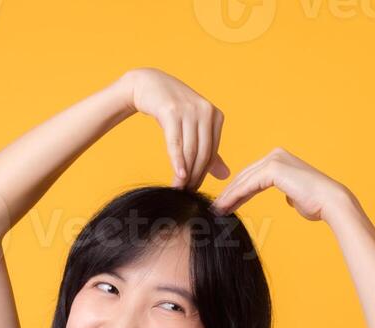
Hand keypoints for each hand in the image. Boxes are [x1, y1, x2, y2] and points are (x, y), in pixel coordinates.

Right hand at [122, 67, 229, 191]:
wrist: (148, 85)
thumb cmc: (172, 110)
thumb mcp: (193, 128)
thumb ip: (209, 152)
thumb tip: (225, 175)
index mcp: (216, 116)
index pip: (212, 153)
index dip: (203, 174)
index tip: (194, 190)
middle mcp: (206, 111)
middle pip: (203, 153)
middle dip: (195, 176)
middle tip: (186, 195)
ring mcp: (189, 110)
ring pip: (190, 150)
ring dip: (185, 173)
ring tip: (178, 189)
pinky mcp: (172, 111)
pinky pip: (176, 142)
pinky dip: (177, 161)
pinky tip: (177, 176)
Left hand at [209, 147, 350, 222]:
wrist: (330, 202)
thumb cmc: (317, 203)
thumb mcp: (296, 194)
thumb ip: (288, 190)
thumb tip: (287, 196)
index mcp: (279, 158)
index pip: (251, 175)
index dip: (236, 190)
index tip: (224, 204)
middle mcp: (275, 155)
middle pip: (244, 176)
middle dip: (228, 192)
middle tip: (214, 207)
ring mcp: (274, 160)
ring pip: (244, 180)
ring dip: (228, 196)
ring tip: (216, 210)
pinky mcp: (273, 169)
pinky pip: (248, 185)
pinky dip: (234, 196)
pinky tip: (224, 207)